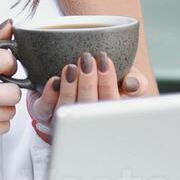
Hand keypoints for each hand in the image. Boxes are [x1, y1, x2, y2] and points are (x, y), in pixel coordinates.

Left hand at [27, 51, 147, 141]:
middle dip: (88, 83)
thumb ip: (136, 82)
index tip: (105, 61)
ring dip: (69, 87)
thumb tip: (132, 85)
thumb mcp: (126, 80)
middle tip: (87, 60)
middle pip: (87, 107)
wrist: (72, 76)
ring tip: (71, 67)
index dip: (108, 83)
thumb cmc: (105, 83)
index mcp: (107, 115)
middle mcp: (86, 120)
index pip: (109, 104)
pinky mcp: (43, 112)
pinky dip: (49, 95)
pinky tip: (54, 81)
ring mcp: (64, 117)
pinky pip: (44, 109)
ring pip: (66, 107)